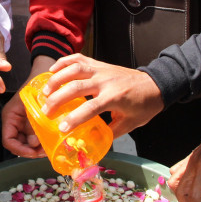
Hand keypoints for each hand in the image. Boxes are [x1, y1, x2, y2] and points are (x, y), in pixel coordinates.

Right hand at [1, 56, 53, 156]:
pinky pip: (35, 136)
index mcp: (10, 116)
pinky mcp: (33, 123)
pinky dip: (42, 141)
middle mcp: (15, 122)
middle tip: (45, 151)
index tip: (34, 152)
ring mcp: (24, 123)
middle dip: (31, 150)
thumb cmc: (37, 84)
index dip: (20, 150)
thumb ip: (32, 123)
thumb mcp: (33, 104)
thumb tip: (35, 141)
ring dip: (38, 148)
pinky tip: (51, 140)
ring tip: (50, 146)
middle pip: (19, 144)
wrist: (44, 72)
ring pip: (28, 143)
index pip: (8, 141)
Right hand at [43, 54, 162, 135]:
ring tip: (44, 91)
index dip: (75, 118)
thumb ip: (110, 133)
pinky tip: (52, 70)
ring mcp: (101, 69)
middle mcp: (105, 81)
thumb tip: (91, 143)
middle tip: (46, 111)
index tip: (61, 129)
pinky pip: (79, 58)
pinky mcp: (99, 64)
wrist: (156, 84)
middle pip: (76, 86)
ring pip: (75, 69)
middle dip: (58, 99)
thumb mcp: (130, 124)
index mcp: (114, 97)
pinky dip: (64, 62)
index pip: (91, 108)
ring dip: (57, 79)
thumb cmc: (143, 106)